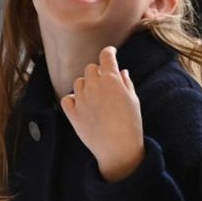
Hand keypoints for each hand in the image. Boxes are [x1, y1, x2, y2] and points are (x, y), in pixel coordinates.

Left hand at [61, 46, 143, 181]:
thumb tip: (121, 72)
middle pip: (91, 68)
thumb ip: (126, 82)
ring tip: (94, 96)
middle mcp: (94, 85)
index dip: (109, 52)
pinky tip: (81, 104)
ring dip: (86, 85)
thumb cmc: (130, 123)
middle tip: (105, 81)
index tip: (110, 52)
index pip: (106, 56)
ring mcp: (81, 98)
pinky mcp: (72, 112)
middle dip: (98, 72)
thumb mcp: (134, 100)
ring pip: (78, 82)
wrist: (117, 147)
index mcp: (111, 79)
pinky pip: (67, 98)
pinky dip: (73, 99)